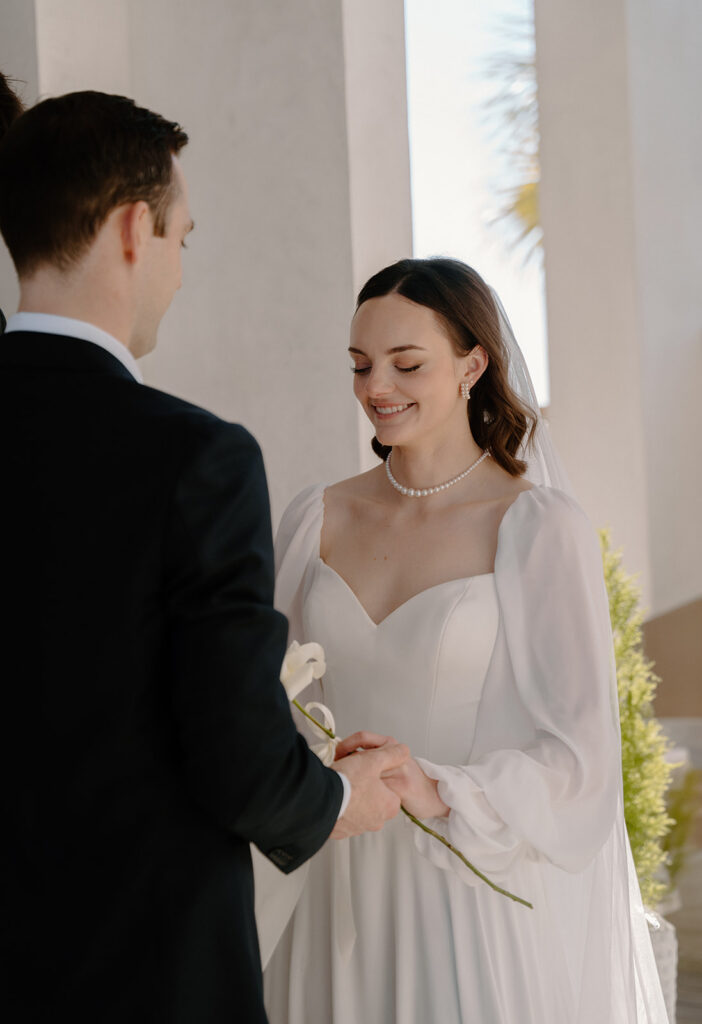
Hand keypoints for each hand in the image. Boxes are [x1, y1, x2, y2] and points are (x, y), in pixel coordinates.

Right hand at [330, 733, 408, 838]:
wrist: (320, 801)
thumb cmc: (348, 782)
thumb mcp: (373, 760)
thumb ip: (391, 754)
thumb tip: (403, 751)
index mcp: (389, 805)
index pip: (390, 787)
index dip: (378, 773)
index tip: (367, 768)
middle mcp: (377, 821)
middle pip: (374, 797)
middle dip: (365, 785)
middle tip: (353, 774)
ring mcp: (358, 828)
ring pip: (359, 807)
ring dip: (352, 796)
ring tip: (342, 783)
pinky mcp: (342, 831)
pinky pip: (344, 817)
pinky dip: (340, 807)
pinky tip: (333, 796)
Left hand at [334, 731, 448, 820]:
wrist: (433, 796)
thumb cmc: (407, 780)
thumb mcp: (389, 762)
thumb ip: (370, 756)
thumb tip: (341, 756)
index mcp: (390, 744)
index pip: (362, 737)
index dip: (344, 746)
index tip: (335, 756)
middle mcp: (394, 753)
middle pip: (362, 755)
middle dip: (345, 765)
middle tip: (336, 773)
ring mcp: (399, 769)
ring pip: (368, 773)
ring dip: (354, 782)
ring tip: (346, 789)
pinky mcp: (402, 787)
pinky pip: (378, 791)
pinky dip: (366, 797)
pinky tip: (361, 802)